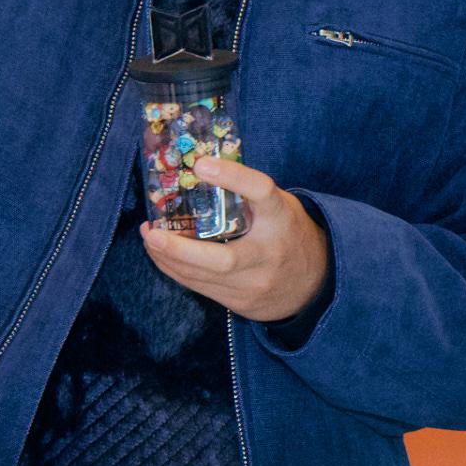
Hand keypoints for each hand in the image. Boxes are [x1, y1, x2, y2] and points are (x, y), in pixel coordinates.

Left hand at [142, 152, 331, 325]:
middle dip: (180, 250)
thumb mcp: (280, 206)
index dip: (232, 177)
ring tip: (150, 238)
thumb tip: (199, 169)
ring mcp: (254, 284)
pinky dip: (176, 270)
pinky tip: (162, 255)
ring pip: (202, 278)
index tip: (200, 164)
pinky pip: (200, 287)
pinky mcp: (240, 302)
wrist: (315, 284)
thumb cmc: (289, 234)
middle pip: (223, 259)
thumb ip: (247, 193)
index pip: (261, 193)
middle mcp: (268, 254)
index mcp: (281, 219)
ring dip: (168, 259)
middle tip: (153, 233)